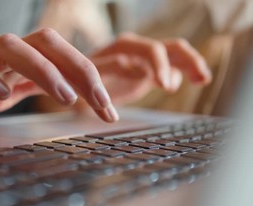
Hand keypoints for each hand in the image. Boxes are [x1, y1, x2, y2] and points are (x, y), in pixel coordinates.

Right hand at [0, 28, 118, 126]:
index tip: (109, 111)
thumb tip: (89, 94)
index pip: (64, 56)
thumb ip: (49, 85)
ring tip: (64, 97)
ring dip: (42, 68)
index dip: (91, 78)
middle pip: (45, 41)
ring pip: (10, 46)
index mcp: (26, 56)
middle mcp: (7, 53)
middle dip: (77, 67)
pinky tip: (3, 95)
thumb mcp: (22, 88)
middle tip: (99, 101)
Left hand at [90, 33, 211, 105]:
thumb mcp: (88, 76)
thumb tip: (133, 67)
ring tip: (203, 79)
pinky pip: (173, 68)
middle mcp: (138, 49)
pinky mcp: (150, 71)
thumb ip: (108, 69)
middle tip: (197, 80)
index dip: (160, 66)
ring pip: (176, 55)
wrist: (76, 84)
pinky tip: (192, 82)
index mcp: (124, 46)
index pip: (151, 50)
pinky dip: (184, 73)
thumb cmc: (78, 79)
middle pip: (170, 48)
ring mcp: (145, 59)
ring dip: (192, 64)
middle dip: (185, 62)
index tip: (164, 85)